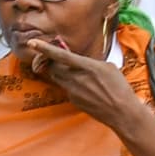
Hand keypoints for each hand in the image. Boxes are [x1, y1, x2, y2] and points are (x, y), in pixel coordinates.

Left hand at [23, 36, 145, 136]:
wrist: (122, 113)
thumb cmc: (119, 87)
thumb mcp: (108, 67)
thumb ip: (91, 62)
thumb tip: (81, 62)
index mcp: (86, 67)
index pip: (61, 56)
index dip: (45, 49)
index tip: (32, 42)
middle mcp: (76, 79)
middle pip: (54, 67)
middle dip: (53, 61)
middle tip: (58, 57)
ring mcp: (73, 92)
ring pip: (59, 78)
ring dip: (62, 72)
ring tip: (77, 73)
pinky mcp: (74, 101)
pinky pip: (67, 89)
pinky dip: (72, 85)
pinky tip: (87, 89)